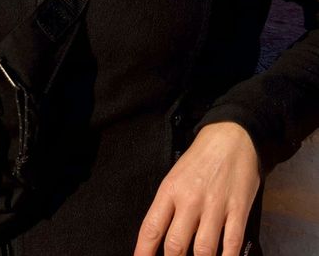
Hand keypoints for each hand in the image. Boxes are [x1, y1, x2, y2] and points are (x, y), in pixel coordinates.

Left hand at [134, 122, 259, 255]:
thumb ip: (169, 206)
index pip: (152, 227)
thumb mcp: (175, 176)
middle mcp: (190, 200)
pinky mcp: (238, 211)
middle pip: (175, 244)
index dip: (144, 250)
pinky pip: (231, 244)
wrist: (230, 138)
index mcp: (169, 190)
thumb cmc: (200, 159)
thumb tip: (160, 236)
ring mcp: (215, 207)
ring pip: (203, 250)